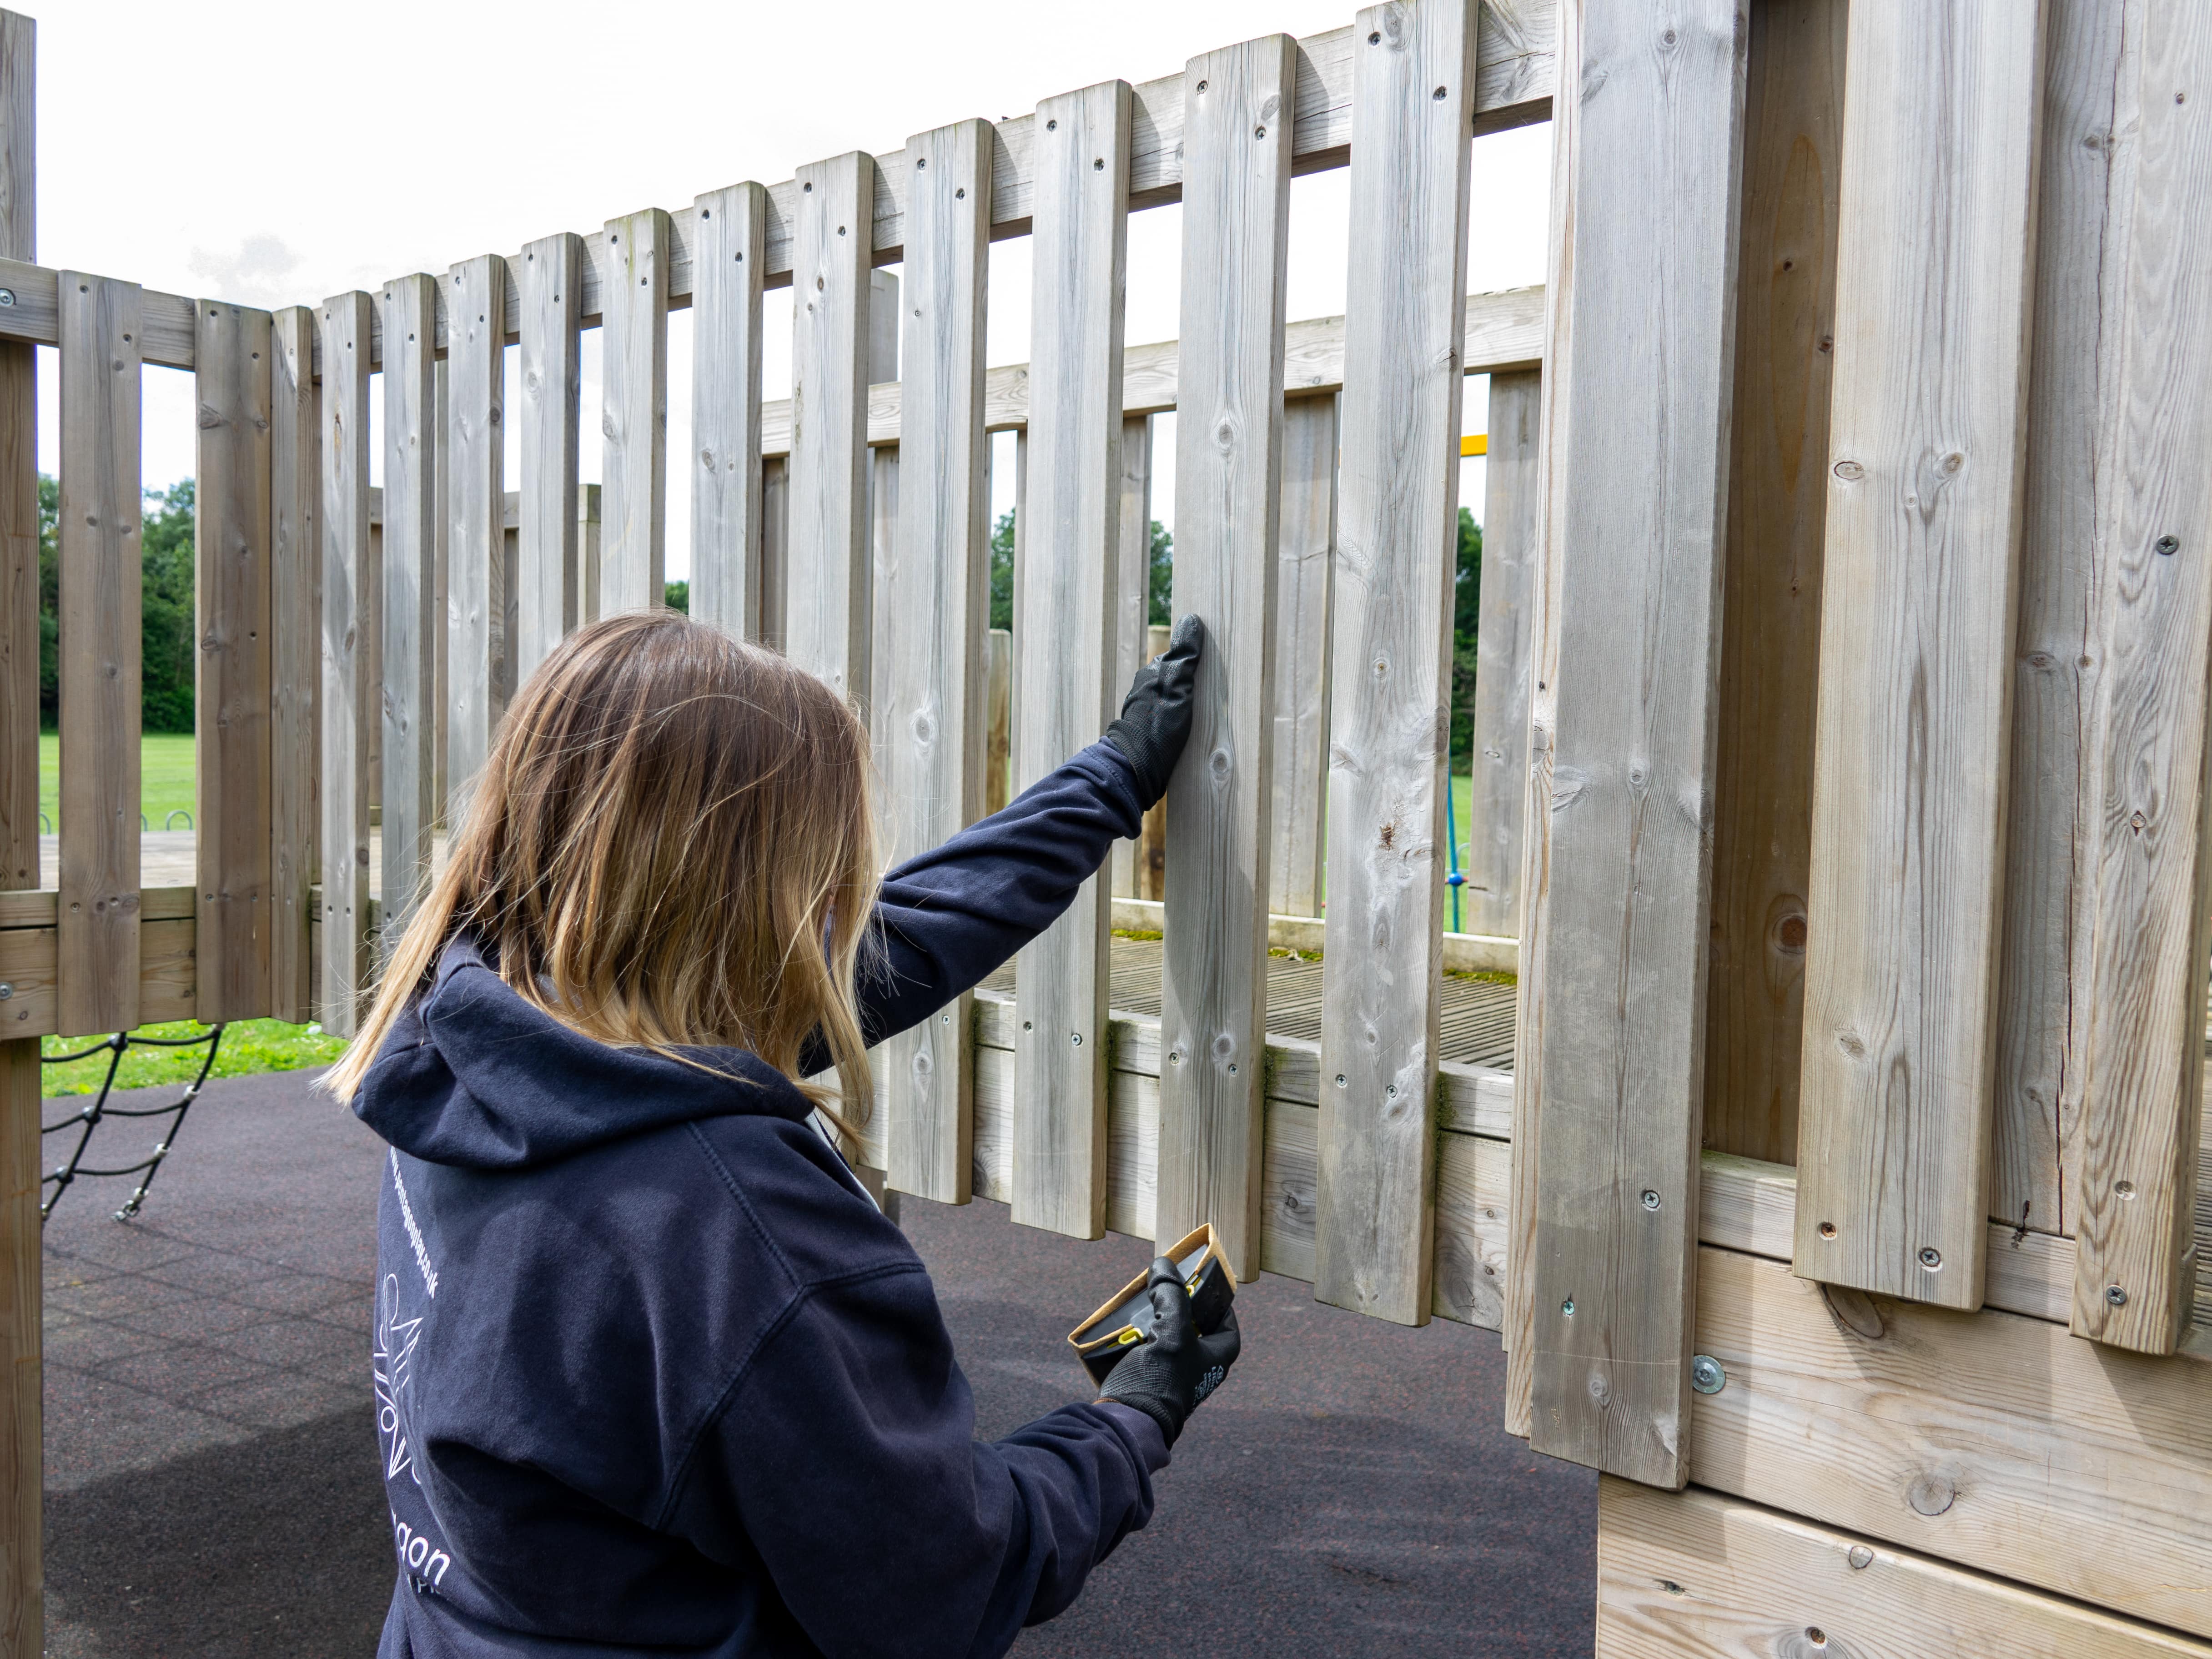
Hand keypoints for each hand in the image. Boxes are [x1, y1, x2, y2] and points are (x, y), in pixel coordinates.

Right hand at [1095, 1255, 1240, 1445]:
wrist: (1130, 1420)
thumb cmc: (1161, 1378)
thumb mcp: (1171, 1330)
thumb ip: (1171, 1294)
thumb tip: (1163, 1264)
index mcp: (1215, 1361)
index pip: (1228, 1330)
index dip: (1221, 1308)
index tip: (1206, 1288)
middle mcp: (1197, 1371)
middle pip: (1196, 1332)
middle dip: (1182, 1309)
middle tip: (1168, 1289)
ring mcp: (1173, 1377)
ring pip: (1170, 1340)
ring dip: (1157, 1320)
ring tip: (1145, 1302)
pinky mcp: (1149, 1381)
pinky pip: (1150, 1352)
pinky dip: (1140, 1336)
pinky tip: (1127, 1325)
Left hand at [1103, 614, 1203, 811]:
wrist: (1138, 768)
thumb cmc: (1158, 724)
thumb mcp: (1178, 684)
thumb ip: (1185, 655)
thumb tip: (1191, 620)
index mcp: (1151, 675)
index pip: (1177, 660)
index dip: (1194, 663)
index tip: (1212, 668)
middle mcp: (1144, 691)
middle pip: (1173, 681)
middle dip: (1190, 684)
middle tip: (1212, 692)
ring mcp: (1145, 714)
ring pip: (1170, 702)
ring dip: (1185, 706)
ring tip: (1205, 715)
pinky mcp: (1148, 735)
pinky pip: (1168, 721)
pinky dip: (1179, 723)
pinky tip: (1190, 731)